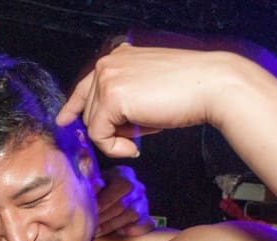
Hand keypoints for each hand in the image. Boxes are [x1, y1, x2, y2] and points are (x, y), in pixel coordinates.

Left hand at [57, 43, 224, 157]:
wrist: (212, 86)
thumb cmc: (187, 91)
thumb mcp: (145, 91)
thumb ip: (121, 101)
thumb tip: (100, 126)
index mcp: (117, 57)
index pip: (85, 85)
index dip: (72, 106)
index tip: (64, 120)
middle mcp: (107, 64)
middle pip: (89, 111)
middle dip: (110, 129)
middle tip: (138, 135)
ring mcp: (107, 78)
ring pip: (92, 124)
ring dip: (115, 139)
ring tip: (143, 134)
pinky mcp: (111, 97)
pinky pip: (98, 135)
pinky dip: (114, 148)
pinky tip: (134, 147)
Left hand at [95, 165, 155, 236]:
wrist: (98, 209)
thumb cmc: (92, 194)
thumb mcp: (89, 186)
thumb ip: (91, 184)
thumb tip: (96, 185)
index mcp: (122, 174)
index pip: (121, 184)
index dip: (106, 198)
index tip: (93, 208)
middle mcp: (136, 187)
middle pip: (125, 202)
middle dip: (105, 215)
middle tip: (90, 223)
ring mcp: (143, 203)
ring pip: (133, 214)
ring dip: (112, 224)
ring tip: (96, 231)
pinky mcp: (146, 219)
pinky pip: (147, 224)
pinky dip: (134, 229)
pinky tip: (119, 232)